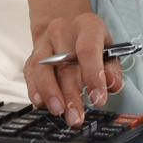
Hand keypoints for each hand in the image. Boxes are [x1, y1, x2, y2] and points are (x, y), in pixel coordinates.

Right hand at [25, 11, 124, 127]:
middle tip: (76, 117)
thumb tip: (112, 85)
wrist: (69, 28)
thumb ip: (112, 69)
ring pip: (42, 69)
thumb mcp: (109, 50)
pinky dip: (35, 90)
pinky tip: (42, 104)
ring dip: (50, 94)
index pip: (88, 50)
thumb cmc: (91, 43)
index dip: (93, 76)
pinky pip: (30, 74)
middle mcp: (62, 31)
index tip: (98, 100)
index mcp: (87, 25)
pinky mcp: (32, 55)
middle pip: (65, 65)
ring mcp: (44, 42)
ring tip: (59, 112)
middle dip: (71, 95)